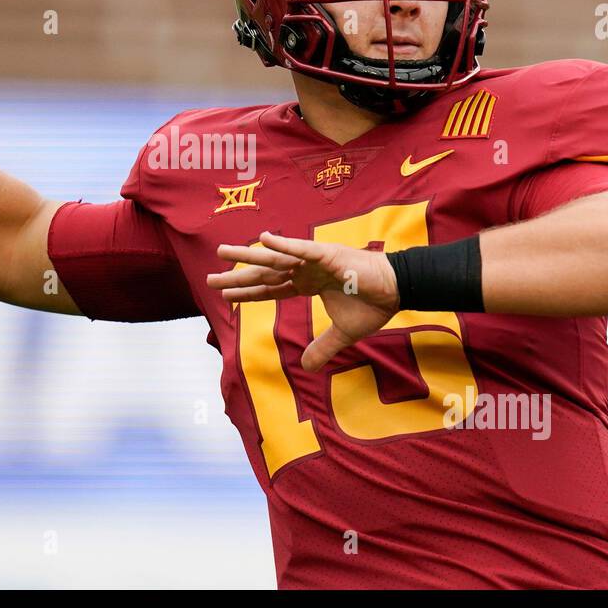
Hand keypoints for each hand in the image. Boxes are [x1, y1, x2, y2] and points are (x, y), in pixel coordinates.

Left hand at [207, 231, 401, 370]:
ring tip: (222, 252)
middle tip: (209, 277)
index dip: (247, 293)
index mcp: (308, 283)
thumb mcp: (343, 334)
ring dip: (248, 255)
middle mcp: (306, 269)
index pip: (270, 289)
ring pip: (275, 258)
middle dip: (237, 275)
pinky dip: (283, 243)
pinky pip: (301, 248)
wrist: (398, 289)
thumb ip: (323, 348)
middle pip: (265, 273)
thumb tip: (307, 368)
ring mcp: (314, 260)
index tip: (224, 295)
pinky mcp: (328, 254)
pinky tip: (262, 239)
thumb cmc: (373, 304)